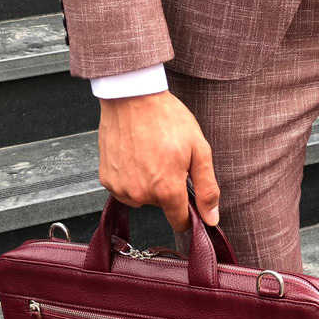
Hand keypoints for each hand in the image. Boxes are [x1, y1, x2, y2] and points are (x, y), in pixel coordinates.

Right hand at [97, 91, 219, 232]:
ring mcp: (122, 188)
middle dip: (168, 190)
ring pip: (142, 199)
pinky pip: (124, 190)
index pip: (180, 222)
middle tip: (167, 161)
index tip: (188, 200)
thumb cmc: (165, 118)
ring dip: (148, 184)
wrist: (131, 95)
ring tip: (150, 156)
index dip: (188, 214)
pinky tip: (134, 157)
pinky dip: (130, 178)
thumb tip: (211, 218)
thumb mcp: (198, 150)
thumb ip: (207, 188)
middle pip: (161, 207)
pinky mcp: (107, 179)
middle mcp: (142, 194)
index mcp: (167, 190)